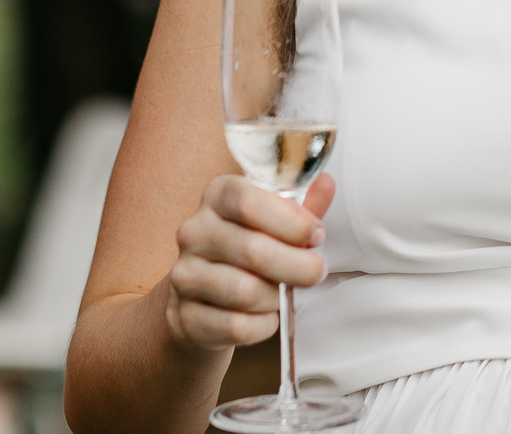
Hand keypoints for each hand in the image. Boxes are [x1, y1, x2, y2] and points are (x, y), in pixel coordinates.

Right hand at [161, 174, 333, 351]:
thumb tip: (326, 184)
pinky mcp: (185, 316)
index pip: (247, 201)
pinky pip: (236, 326)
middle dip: (298, 266)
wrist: (205, 298)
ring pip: (245, 292)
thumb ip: (301, 205)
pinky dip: (263, 325)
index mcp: (216, 196)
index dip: (290, 220)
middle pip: (253, 251)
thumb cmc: (247, 249)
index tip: (316, 234)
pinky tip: (266, 316)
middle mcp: (194, 232)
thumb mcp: (274, 220)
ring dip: (277, 297)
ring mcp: (184, 275)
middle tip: (317, 271)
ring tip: (283, 293)